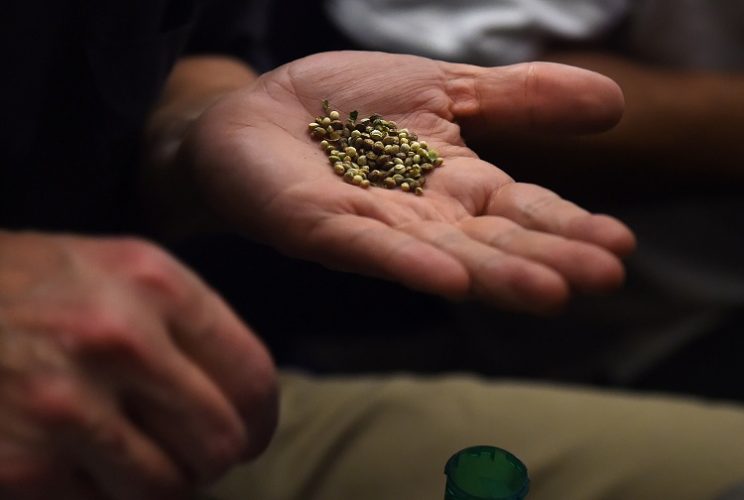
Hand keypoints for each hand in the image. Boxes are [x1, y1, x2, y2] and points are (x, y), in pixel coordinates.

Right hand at [0, 231, 276, 498]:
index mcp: (154, 283)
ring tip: (129, 453)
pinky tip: (75, 461)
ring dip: (158, 483)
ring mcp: (66, 405)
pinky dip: (100, 496)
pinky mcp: (22, 466)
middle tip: (187, 451)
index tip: (249, 431)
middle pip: (221, 442)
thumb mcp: (117, 272)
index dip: (259, 418)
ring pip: (168, 488)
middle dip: (211, 457)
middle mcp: (118, 339)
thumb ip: (188, 326)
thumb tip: (250, 399)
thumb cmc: (30, 288)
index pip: (253, 377)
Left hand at [185, 51, 634, 311]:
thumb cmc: (348, 107)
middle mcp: (423, 215)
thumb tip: (614, 101)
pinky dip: (408, 262)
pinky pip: (368, 247)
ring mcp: (373, 227)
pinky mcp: (319, 227)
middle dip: (547, 258)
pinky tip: (449, 278)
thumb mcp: (444, 89)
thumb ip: (518, 98)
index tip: (622, 246)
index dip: (568, 226)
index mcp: (456, 182)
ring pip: (443, 253)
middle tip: (604, 277)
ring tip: (550, 291)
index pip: (522, 208)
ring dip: (496, 273)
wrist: (258, 111)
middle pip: (492, 240)